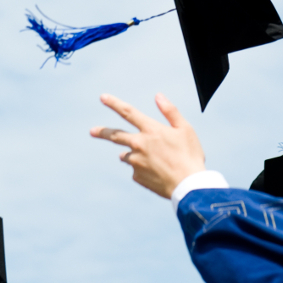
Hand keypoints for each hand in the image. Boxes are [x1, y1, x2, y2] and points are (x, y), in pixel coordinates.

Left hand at [91, 93, 205, 197]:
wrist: (189, 186)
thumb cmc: (190, 156)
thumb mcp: (185, 129)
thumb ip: (170, 111)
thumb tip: (158, 96)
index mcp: (151, 130)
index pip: (128, 112)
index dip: (114, 103)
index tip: (103, 97)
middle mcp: (139, 145)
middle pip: (115, 136)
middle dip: (102, 132)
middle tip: (92, 131)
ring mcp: (136, 162)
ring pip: (127, 155)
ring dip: (132, 154)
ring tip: (154, 160)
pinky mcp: (137, 177)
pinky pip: (136, 170)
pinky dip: (143, 169)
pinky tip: (158, 173)